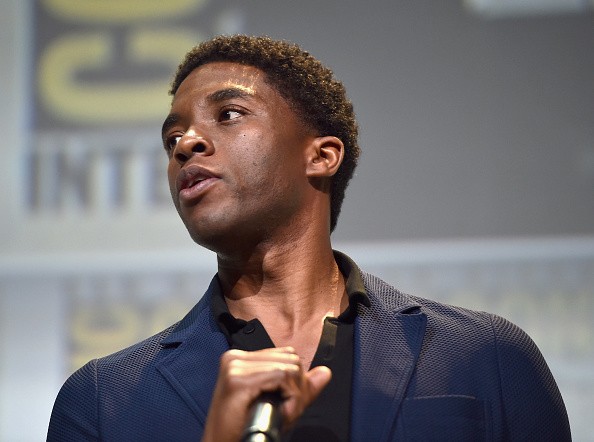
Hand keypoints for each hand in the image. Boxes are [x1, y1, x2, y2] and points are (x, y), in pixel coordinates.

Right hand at [201, 347, 331, 441]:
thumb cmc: (245, 429)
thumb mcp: (279, 404)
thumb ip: (301, 387)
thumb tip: (325, 372)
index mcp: (242, 359)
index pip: (286, 354)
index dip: (295, 380)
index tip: (287, 402)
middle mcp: (236, 357)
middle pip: (290, 358)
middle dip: (296, 387)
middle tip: (285, 410)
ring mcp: (235, 366)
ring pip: (289, 367)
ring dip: (294, 396)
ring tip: (281, 413)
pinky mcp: (237, 380)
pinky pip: (282, 376)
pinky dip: (290, 398)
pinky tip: (280, 413)